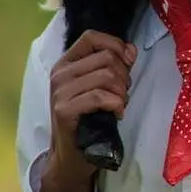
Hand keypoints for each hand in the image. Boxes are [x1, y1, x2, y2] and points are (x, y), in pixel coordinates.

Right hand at [41, 30, 135, 191]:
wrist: (72, 154)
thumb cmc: (90, 117)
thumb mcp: (101, 86)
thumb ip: (114, 65)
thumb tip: (130, 49)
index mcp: (66, 63)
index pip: (92, 37)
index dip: (115, 45)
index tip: (127, 62)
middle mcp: (60, 73)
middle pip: (106, 57)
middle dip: (124, 75)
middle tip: (122, 93)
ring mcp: (59, 92)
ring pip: (106, 76)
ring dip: (121, 91)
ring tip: (119, 104)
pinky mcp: (64, 110)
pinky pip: (100, 96)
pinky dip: (116, 104)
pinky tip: (117, 114)